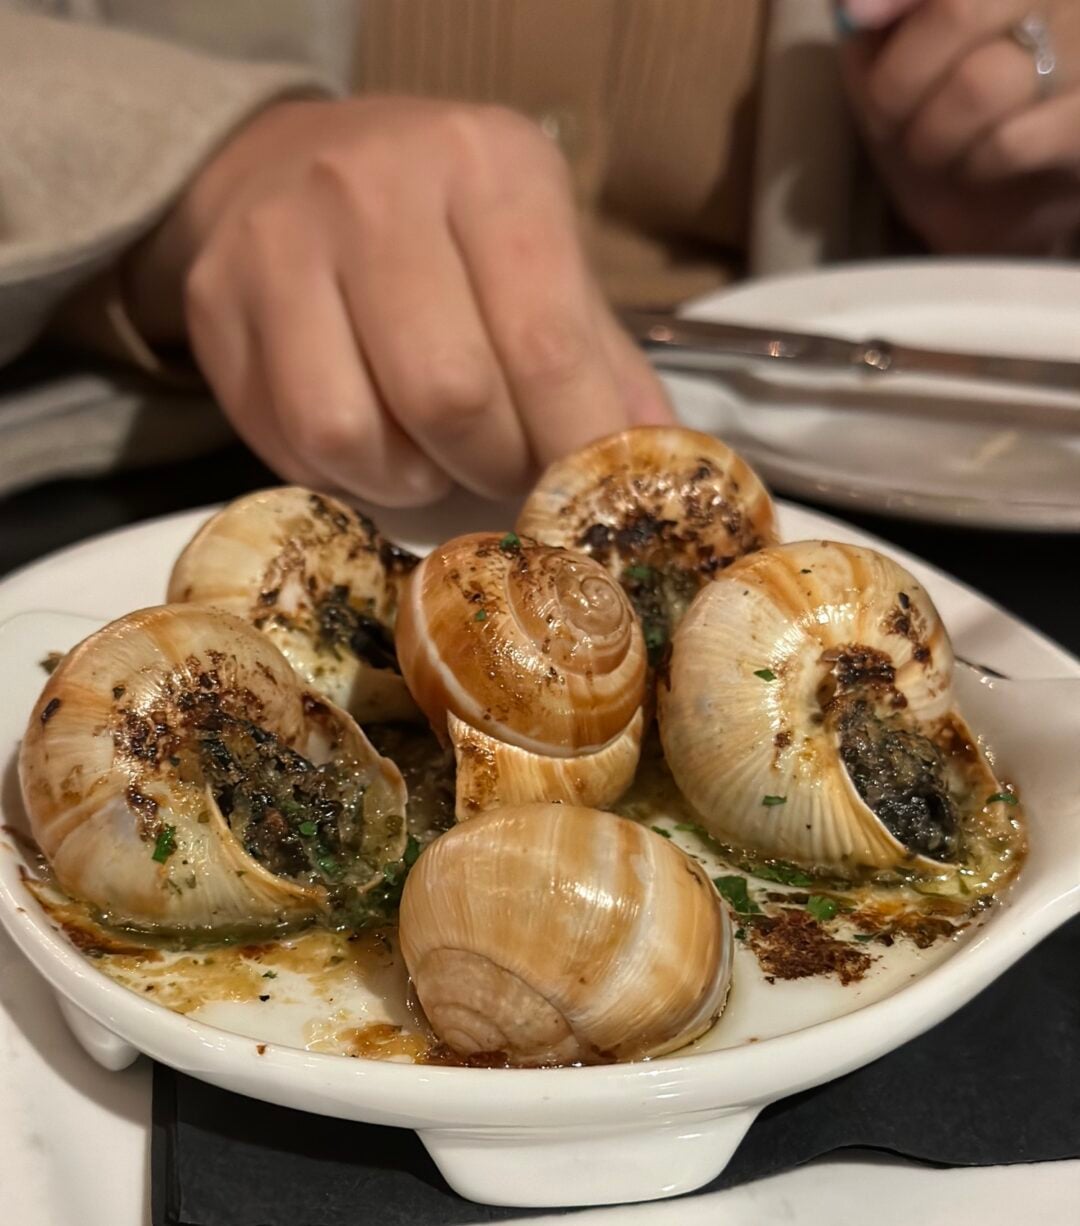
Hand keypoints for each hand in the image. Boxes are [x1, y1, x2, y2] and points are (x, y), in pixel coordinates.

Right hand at [123, 97, 671, 505]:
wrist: (290, 164)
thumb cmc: (446, 230)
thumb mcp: (541, 259)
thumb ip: (599, 362)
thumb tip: (656, 469)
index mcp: (487, 167)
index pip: (545, 343)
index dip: (573, 447)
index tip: (587, 500)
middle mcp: (375, 188)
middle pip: (448, 396)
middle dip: (493, 465)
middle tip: (507, 467)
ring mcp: (279, 243)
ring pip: (353, 433)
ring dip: (413, 476)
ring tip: (436, 453)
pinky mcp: (214, 304)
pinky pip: (291, 444)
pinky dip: (348, 475)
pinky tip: (377, 441)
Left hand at [838, 0, 1079, 254]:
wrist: (996, 201)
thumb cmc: (943, 114)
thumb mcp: (895, 55)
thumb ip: (882, 18)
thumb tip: (851, 8)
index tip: (858, 19)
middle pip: (958, 10)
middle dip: (897, 80)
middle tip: (887, 119)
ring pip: (978, 85)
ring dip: (931, 134)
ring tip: (933, 149)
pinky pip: (1008, 143)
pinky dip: (972, 165)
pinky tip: (977, 167)